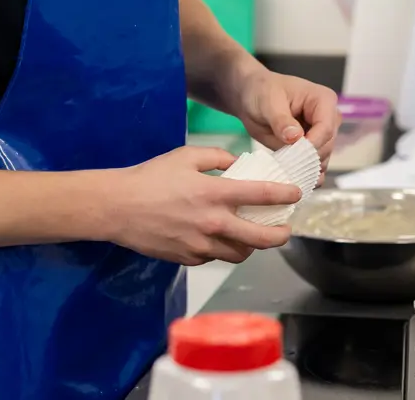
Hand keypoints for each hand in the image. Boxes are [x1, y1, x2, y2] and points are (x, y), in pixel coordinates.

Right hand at [107, 147, 300, 266]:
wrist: (118, 207)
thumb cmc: (152, 177)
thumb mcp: (186, 155)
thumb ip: (217, 157)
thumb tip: (238, 164)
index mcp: (213, 193)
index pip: (260, 195)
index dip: (284, 195)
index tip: (296, 194)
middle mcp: (212, 223)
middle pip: (259, 238)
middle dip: (279, 235)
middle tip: (286, 230)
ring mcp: (200, 245)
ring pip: (239, 254)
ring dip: (252, 246)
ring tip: (254, 236)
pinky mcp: (188, 259)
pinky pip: (214, 257)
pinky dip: (223, 249)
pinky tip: (220, 237)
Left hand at [236, 71, 340, 171]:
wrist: (253, 96)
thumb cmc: (262, 92)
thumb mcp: (268, 103)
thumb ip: (281, 121)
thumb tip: (295, 137)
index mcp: (323, 100)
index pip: (326, 128)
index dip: (311, 145)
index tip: (292, 156)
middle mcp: (329, 117)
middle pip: (326, 146)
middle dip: (307, 159)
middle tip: (284, 166)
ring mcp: (322, 133)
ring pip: (322, 158)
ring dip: (305, 168)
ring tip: (285, 171)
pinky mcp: (314, 146)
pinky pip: (314, 164)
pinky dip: (304, 172)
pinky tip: (290, 176)